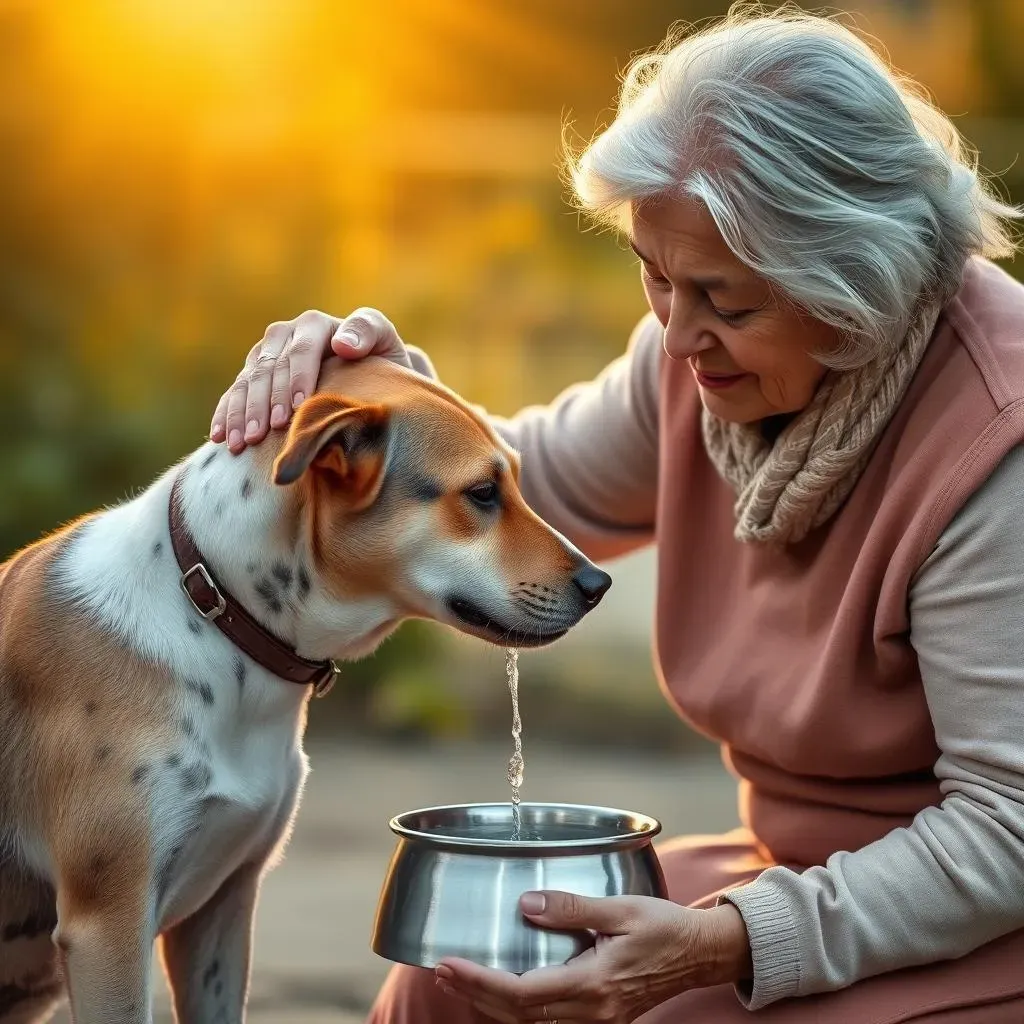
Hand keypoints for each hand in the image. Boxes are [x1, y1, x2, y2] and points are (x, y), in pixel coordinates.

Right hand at [210, 307, 413, 453]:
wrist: (369, 377)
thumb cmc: (383, 364)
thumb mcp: (385, 345)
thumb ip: (369, 334)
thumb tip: (342, 344)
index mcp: (318, 325)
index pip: (302, 349)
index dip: (297, 378)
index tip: (297, 408)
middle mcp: (288, 333)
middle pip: (269, 367)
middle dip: (264, 403)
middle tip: (263, 434)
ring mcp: (268, 353)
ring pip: (248, 381)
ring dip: (242, 413)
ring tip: (241, 442)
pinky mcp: (254, 375)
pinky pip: (234, 393)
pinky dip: (226, 415)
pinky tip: (220, 438)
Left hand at [434, 890, 751, 1023]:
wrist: (699, 953)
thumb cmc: (664, 926)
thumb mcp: (619, 908)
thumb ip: (570, 908)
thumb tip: (525, 905)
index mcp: (594, 985)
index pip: (523, 994)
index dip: (481, 983)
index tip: (450, 965)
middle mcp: (591, 1011)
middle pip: (518, 1015)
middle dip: (474, 994)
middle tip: (440, 971)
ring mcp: (595, 1020)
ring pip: (530, 1023)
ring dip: (490, 1003)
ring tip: (458, 980)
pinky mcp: (598, 1016)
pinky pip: (547, 1020)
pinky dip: (515, 1008)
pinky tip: (498, 990)